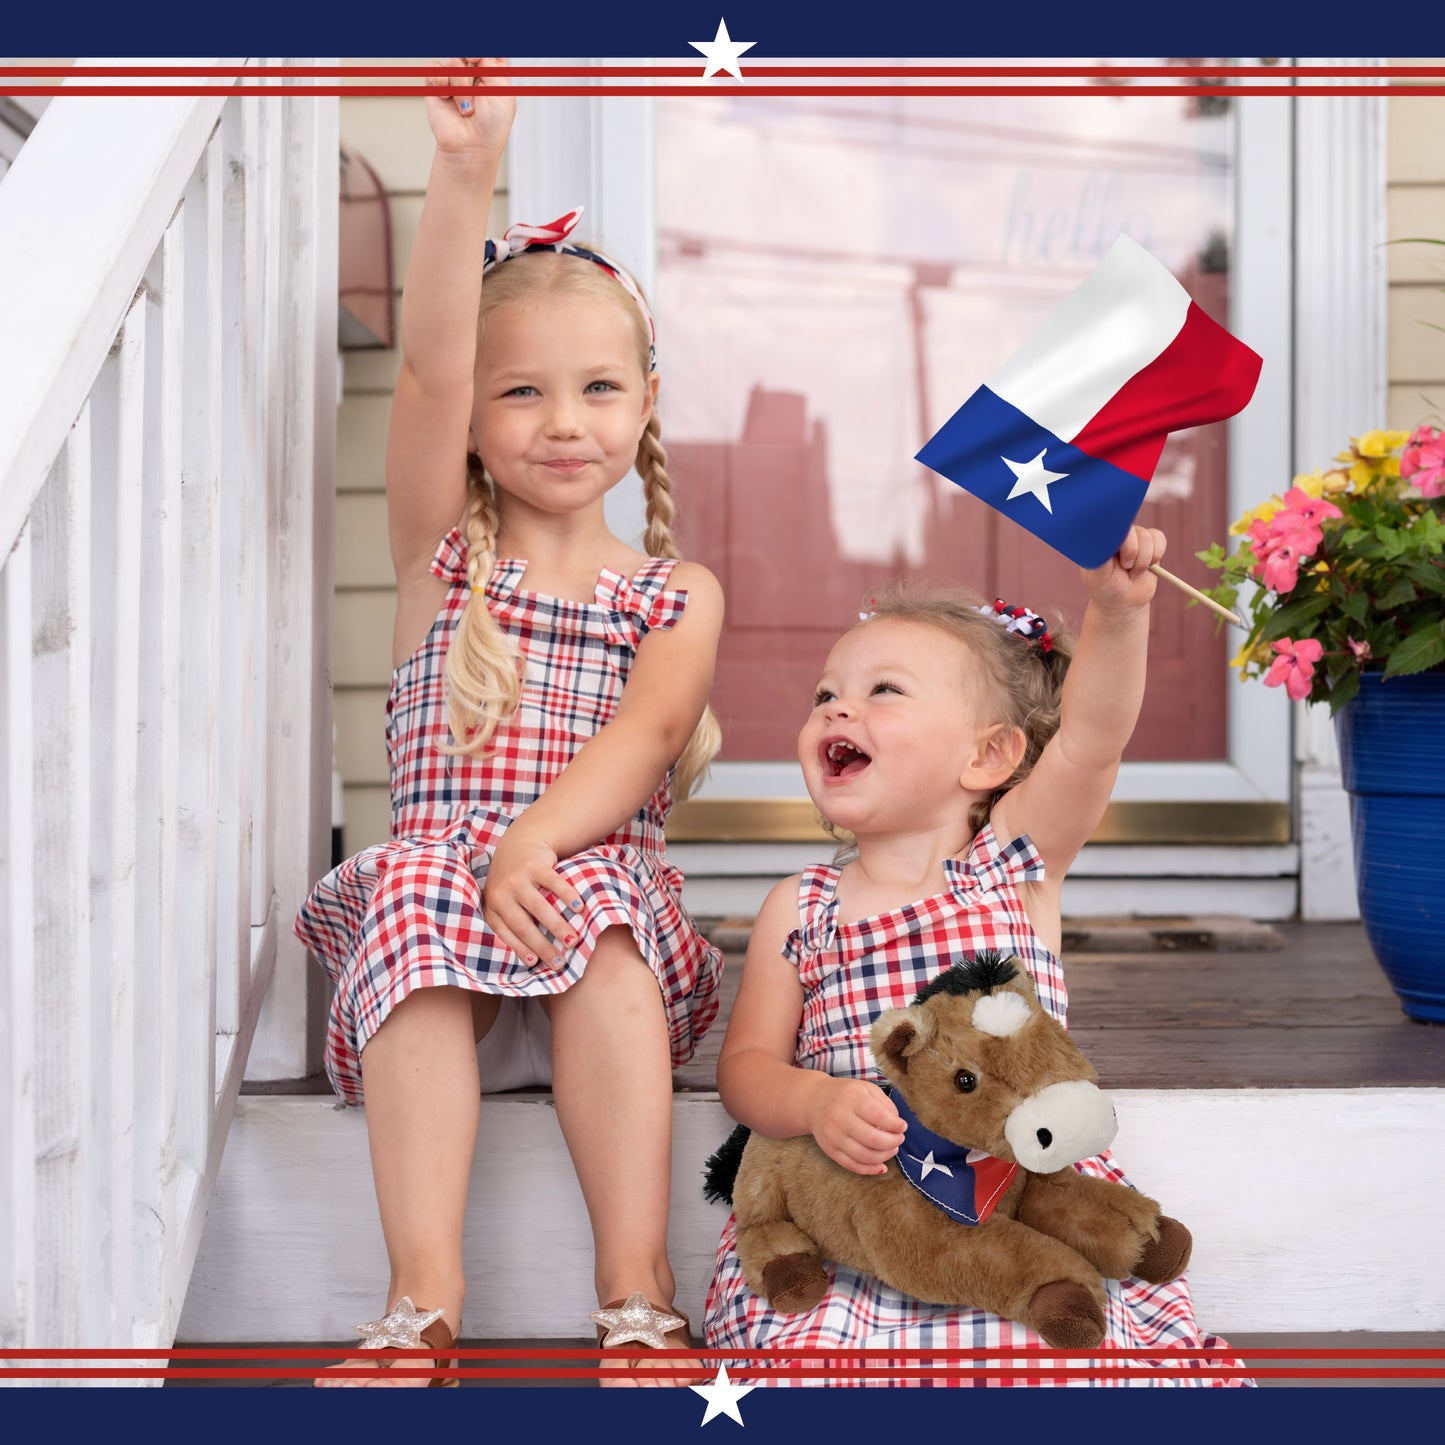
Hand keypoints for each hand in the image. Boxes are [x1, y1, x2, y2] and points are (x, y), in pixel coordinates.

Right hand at [424, 56, 515, 158]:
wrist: (471, 148)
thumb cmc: (491, 127)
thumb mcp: (504, 93)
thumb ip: (493, 66)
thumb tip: (475, 52)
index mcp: (493, 73)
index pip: (488, 50)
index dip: (483, 49)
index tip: (481, 56)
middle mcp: (474, 73)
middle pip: (468, 51)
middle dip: (471, 55)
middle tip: (472, 61)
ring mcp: (454, 78)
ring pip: (454, 62)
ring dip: (461, 86)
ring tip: (466, 108)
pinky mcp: (436, 86)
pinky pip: (434, 69)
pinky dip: (440, 82)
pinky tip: (446, 97)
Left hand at [482, 827, 583, 969]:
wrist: (518, 843)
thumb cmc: (514, 882)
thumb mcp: (504, 900)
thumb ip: (511, 922)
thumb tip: (531, 960)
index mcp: (492, 906)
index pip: (505, 933)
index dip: (520, 949)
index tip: (536, 964)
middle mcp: (501, 893)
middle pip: (523, 925)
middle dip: (542, 946)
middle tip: (560, 961)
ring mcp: (517, 877)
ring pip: (539, 907)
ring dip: (557, 925)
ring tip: (573, 940)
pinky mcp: (534, 864)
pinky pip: (553, 883)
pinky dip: (567, 896)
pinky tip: (579, 908)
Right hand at [809, 1076, 906, 1175]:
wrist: (814, 1101)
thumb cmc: (846, 1094)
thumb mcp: (866, 1089)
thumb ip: (885, 1104)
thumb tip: (897, 1125)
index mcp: (852, 1099)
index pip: (878, 1116)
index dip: (895, 1125)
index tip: (903, 1126)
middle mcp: (840, 1118)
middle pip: (872, 1138)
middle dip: (892, 1142)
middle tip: (899, 1139)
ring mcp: (834, 1136)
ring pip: (864, 1155)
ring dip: (884, 1156)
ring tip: (892, 1149)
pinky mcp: (830, 1150)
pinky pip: (852, 1165)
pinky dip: (870, 1169)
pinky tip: (882, 1166)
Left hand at [1081, 524, 1166, 612]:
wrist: (1123, 601)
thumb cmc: (1106, 587)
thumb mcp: (1098, 574)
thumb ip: (1101, 555)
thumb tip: (1107, 536)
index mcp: (1101, 537)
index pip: (1112, 524)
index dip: (1121, 540)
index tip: (1120, 558)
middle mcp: (1117, 533)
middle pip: (1133, 530)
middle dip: (1132, 553)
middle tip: (1124, 567)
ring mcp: (1134, 536)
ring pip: (1147, 537)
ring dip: (1143, 560)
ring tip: (1132, 571)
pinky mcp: (1151, 541)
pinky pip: (1159, 538)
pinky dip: (1155, 555)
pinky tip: (1147, 566)